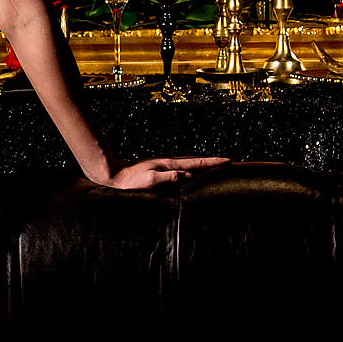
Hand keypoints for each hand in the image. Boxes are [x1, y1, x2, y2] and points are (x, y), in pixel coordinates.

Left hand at [95, 155, 226, 189]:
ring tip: (215, 166)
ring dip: (202, 165)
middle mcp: (169, 163)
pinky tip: (191, 172)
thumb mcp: (150, 179)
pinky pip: (181, 168)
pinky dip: (191, 169)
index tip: (227, 160)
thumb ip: (168, 177)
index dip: (212, 163)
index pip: (196, 164)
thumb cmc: (131, 181)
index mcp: (169, 165)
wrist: (115, 176)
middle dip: (212, 162)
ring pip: (189, 164)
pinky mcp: (160, 169)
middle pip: (195, 162)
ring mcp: (164, 165)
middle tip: (227, 162)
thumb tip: (186, 175)